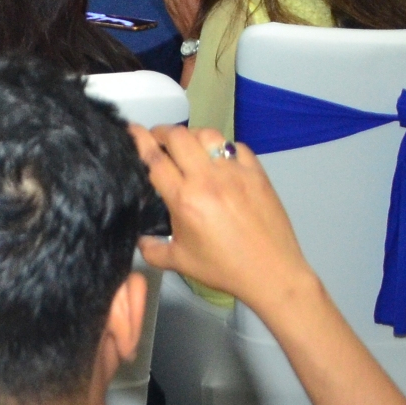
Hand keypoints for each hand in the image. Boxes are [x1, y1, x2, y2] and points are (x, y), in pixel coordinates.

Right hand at [134, 123, 317, 312]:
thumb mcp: (180, 262)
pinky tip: (221, 160)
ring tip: (190, 146)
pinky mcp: (257, 174)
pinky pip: (236, 146)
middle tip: (158, 140)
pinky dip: (224, 147)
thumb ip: (151, 249)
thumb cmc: (226, 269)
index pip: (154, 158)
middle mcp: (208, 180)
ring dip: (192, 136)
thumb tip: (139, 239)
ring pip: (207, 134)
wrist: (273, 274)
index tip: (132, 130)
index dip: (139, 139)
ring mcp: (235, 173)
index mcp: (185, 199)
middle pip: (178, 136)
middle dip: (162, 132)